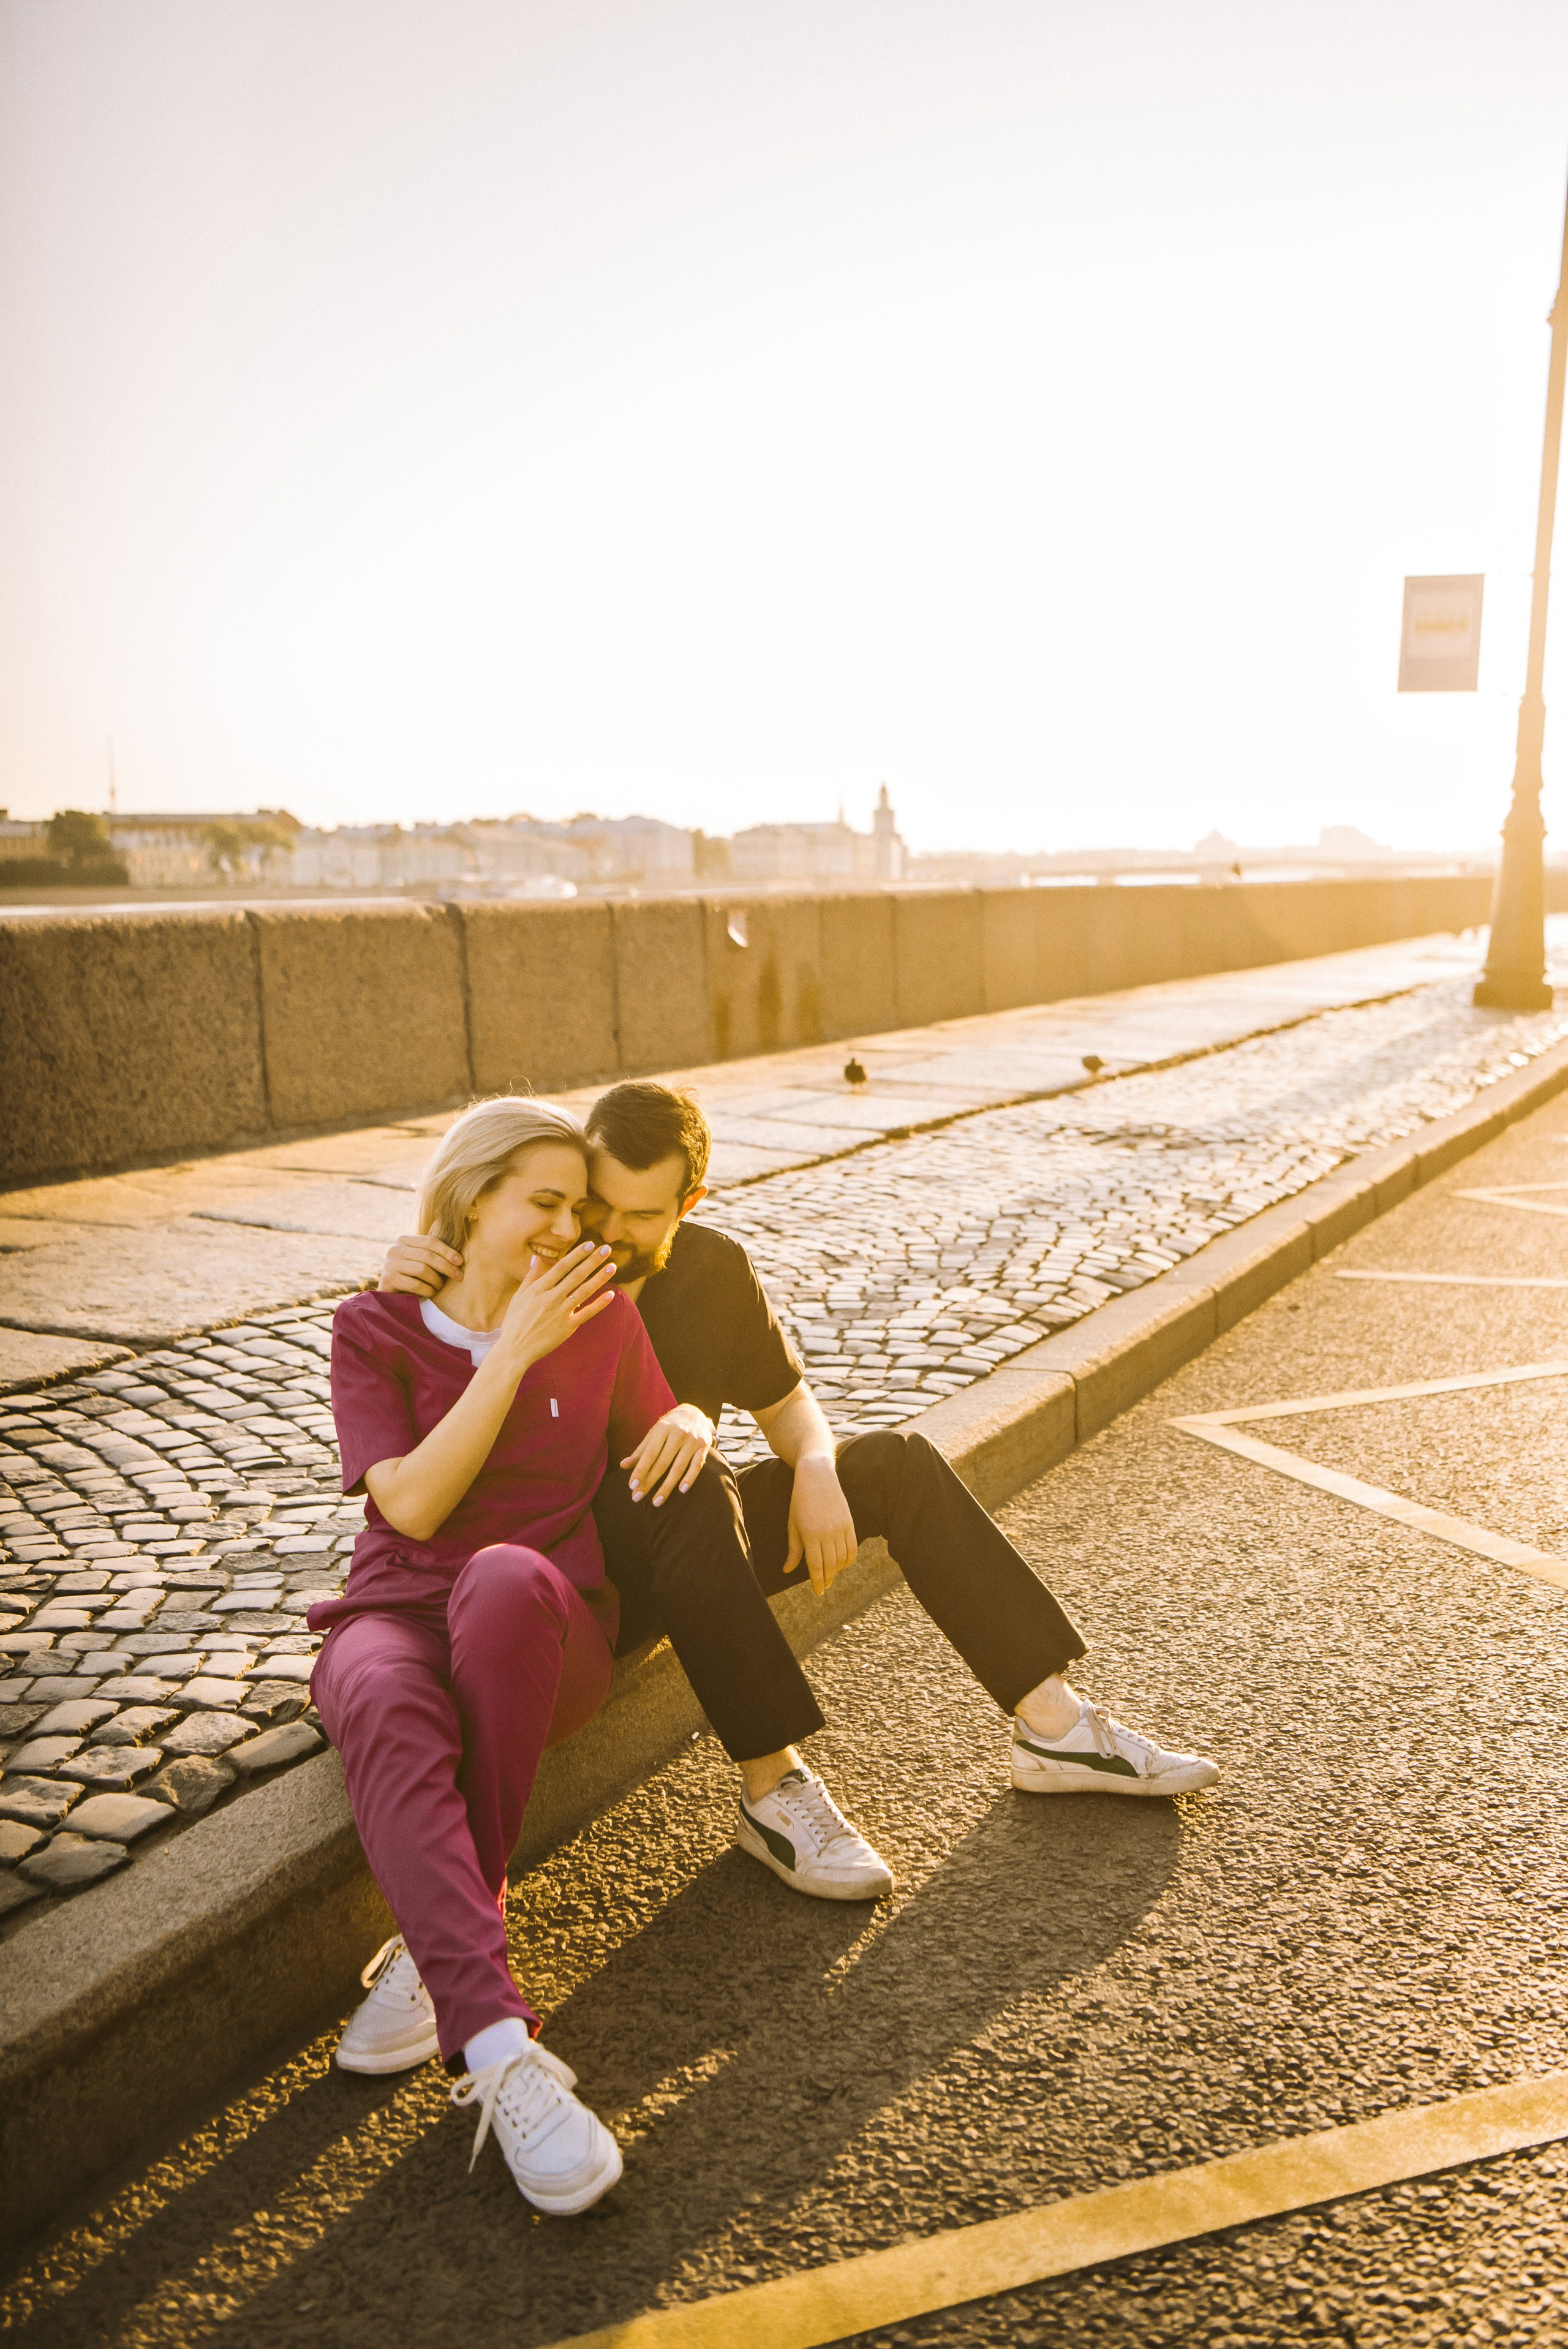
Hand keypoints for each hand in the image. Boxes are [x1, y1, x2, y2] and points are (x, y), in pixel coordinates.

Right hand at [380, 1233, 463, 1297]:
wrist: (391, 1296)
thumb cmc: (411, 1276)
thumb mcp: (419, 1260)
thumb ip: (430, 1248)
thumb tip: (450, 1232)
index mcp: (404, 1240)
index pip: (430, 1241)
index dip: (447, 1251)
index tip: (461, 1261)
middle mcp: (395, 1249)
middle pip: (427, 1255)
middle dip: (446, 1266)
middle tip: (459, 1276)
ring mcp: (390, 1264)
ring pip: (422, 1269)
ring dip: (436, 1280)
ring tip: (440, 1287)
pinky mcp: (388, 1279)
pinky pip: (415, 1284)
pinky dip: (428, 1290)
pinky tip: (431, 1293)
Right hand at [497, 1242, 615, 1367]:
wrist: (514, 1349)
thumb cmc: (514, 1322)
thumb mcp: (518, 1297)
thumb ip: (530, 1277)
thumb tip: (536, 1257)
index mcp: (539, 1289)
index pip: (562, 1266)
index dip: (577, 1254)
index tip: (590, 1244)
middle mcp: (551, 1298)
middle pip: (576, 1275)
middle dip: (592, 1260)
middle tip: (606, 1249)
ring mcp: (560, 1313)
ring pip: (584, 1291)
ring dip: (599, 1278)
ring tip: (612, 1266)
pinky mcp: (567, 1328)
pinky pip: (586, 1314)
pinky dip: (599, 1304)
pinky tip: (610, 1294)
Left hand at [621, 1405, 714, 1505]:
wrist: (695, 1412)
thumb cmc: (669, 1426)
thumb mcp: (654, 1434)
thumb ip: (641, 1451)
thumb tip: (623, 1466)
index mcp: (662, 1429)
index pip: (649, 1454)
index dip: (640, 1470)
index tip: (632, 1486)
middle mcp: (678, 1433)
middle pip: (662, 1463)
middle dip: (649, 1482)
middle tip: (637, 1498)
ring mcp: (692, 1440)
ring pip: (679, 1467)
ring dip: (667, 1486)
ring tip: (656, 1502)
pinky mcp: (704, 1446)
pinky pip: (697, 1465)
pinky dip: (690, 1478)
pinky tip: (681, 1490)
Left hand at [783, 1454, 857, 1596]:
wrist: (817, 1476)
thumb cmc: (800, 1501)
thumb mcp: (793, 1525)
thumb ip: (793, 1549)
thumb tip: (787, 1570)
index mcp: (810, 1534)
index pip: (816, 1566)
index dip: (817, 1582)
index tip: (818, 1592)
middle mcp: (827, 1533)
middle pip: (830, 1565)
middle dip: (826, 1579)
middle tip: (823, 1587)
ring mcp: (840, 1528)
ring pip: (842, 1559)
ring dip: (837, 1571)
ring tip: (830, 1575)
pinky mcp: (850, 1523)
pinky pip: (852, 1548)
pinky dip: (849, 1560)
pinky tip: (843, 1564)